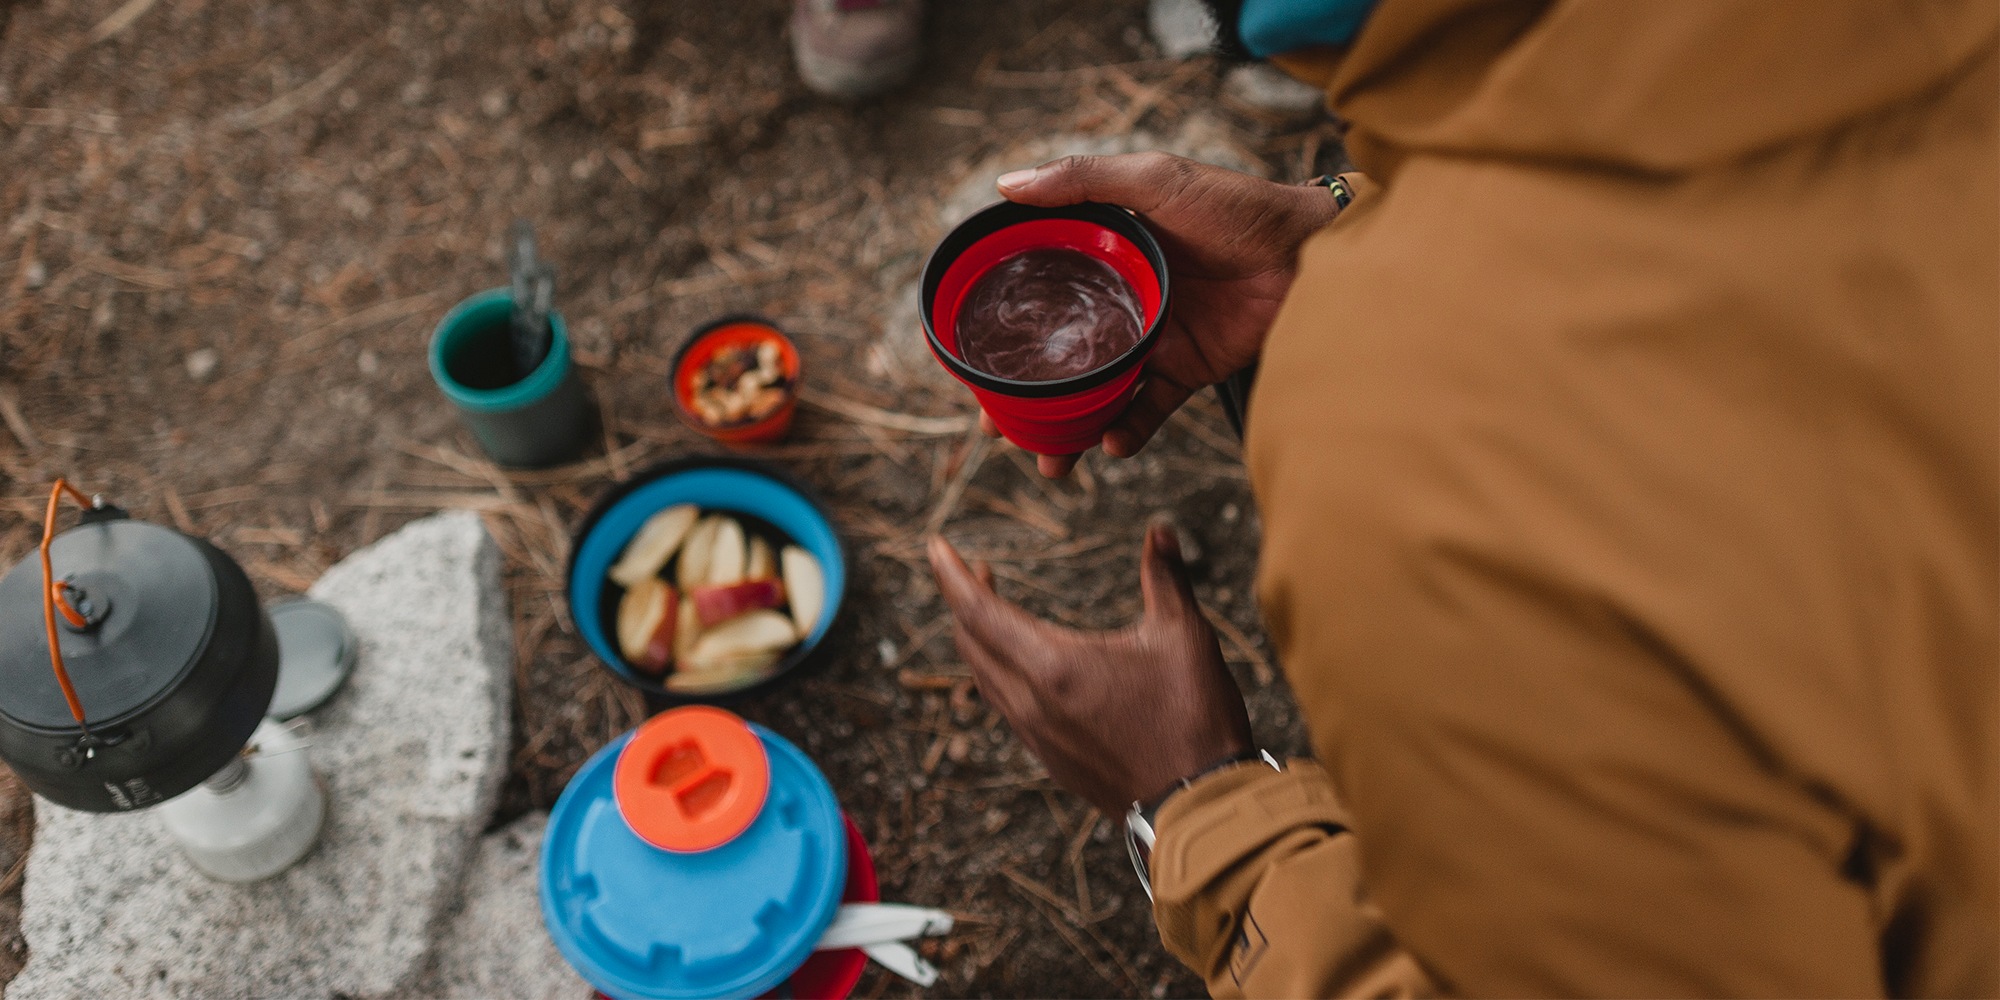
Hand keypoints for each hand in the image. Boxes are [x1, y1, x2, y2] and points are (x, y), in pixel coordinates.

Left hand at [927, 523, 1253, 816]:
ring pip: (984, 678)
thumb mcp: (1185, 637)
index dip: (951, 575)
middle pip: (972, 644)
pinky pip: (1005, 708)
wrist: (1199, 808)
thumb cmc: (1194, 719)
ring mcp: (1038, 738)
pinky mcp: (1051, 761)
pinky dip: (997, 673)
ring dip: (979, 638)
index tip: (934, 546)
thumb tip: (1159, 530)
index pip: (979, 612)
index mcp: (1055, 667)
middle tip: (975, 569)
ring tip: (994, 608)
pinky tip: (1022, 666)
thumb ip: (1166, 578)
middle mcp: (1032, 704)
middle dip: (965, 600)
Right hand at [989, 153, 1343, 476]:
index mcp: (1105, 252)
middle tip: (996, 425)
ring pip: (1096, 391)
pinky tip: (1109, 444)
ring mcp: (1153, 337)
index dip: (1005, 323)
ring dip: (1068, 427)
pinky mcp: (1187, 369)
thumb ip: (1082, 179)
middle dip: (1025, 395)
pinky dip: (1128, 431)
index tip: (970, 357)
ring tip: (1048, 456)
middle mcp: (1122, 297)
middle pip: (1060, 352)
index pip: (1041, 288)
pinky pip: (1147, 409)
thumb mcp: (1154, 179)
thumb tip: (1006, 184)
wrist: (1311, 254)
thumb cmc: (1235, 206)